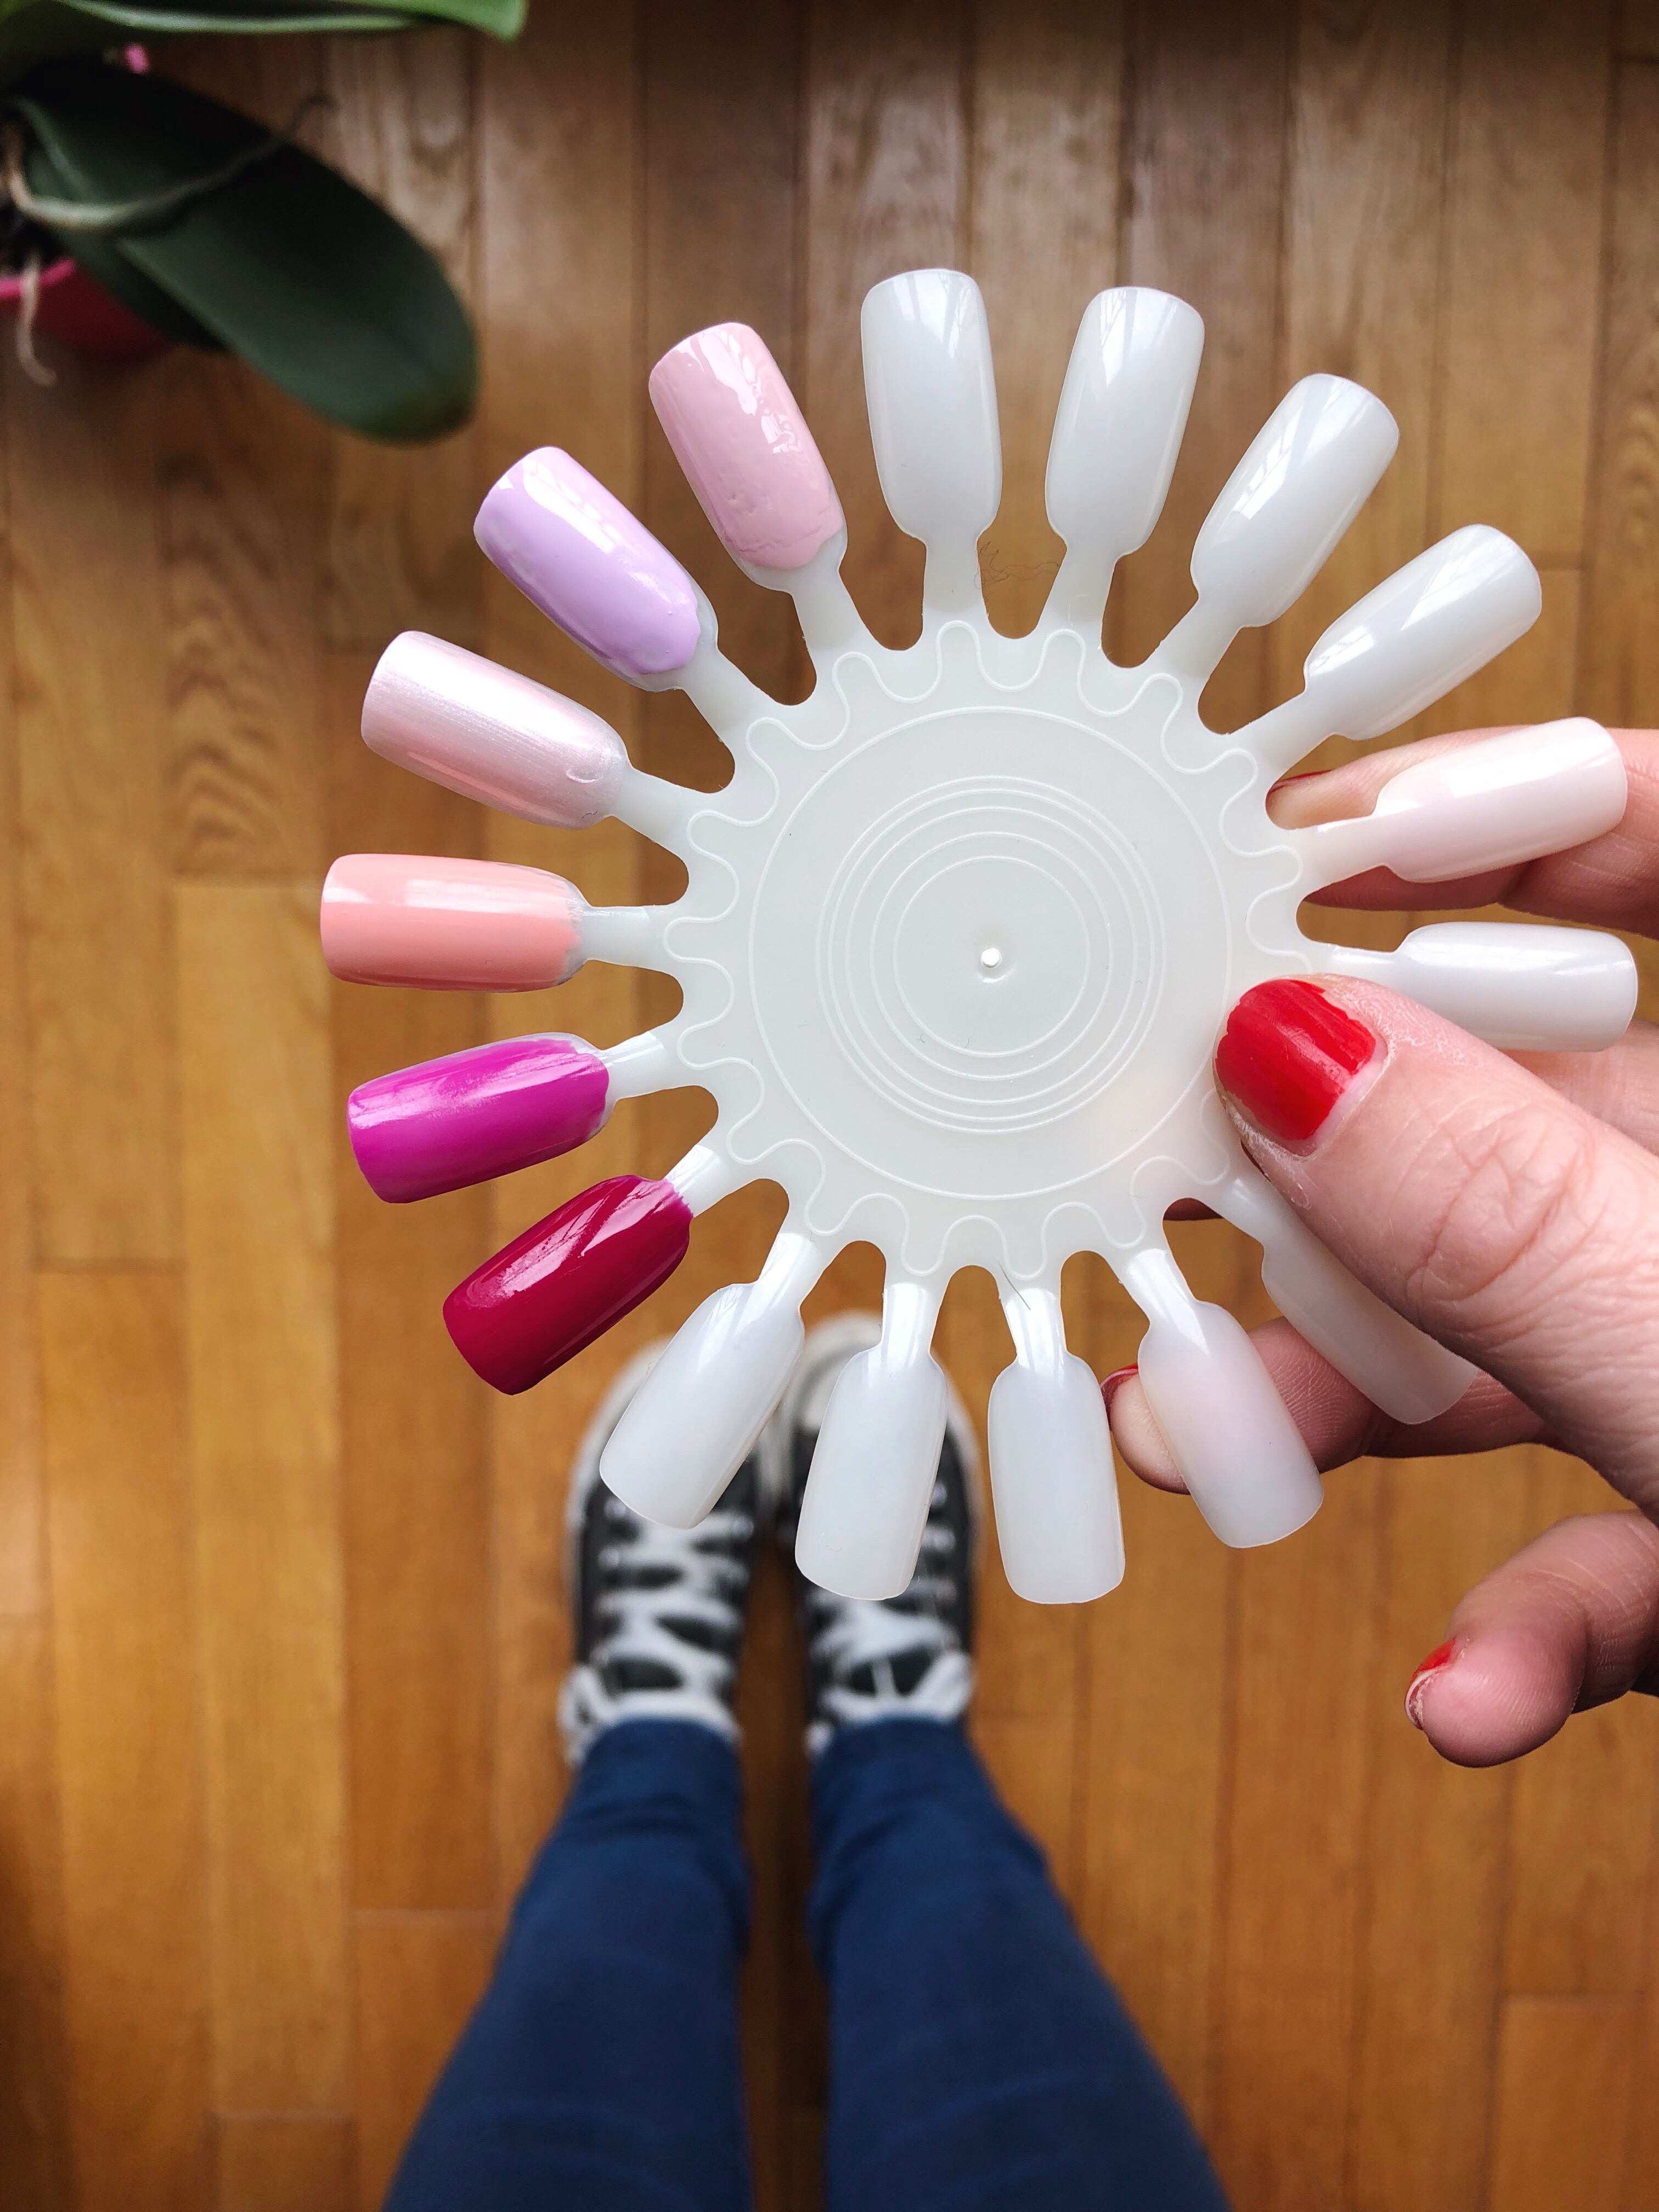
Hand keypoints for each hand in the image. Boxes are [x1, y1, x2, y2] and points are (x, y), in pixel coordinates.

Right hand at [1107, 726, 1658, 1766]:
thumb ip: (1521, 1229)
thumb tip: (1285, 1052)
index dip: (1505, 803)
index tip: (1305, 833)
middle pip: (1540, 1106)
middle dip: (1335, 1146)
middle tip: (1149, 1128)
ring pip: (1533, 1332)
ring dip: (1361, 1396)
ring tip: (1183, 1431)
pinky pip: (1614, 1544)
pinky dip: (1525, 1622)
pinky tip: (1459, 1694)